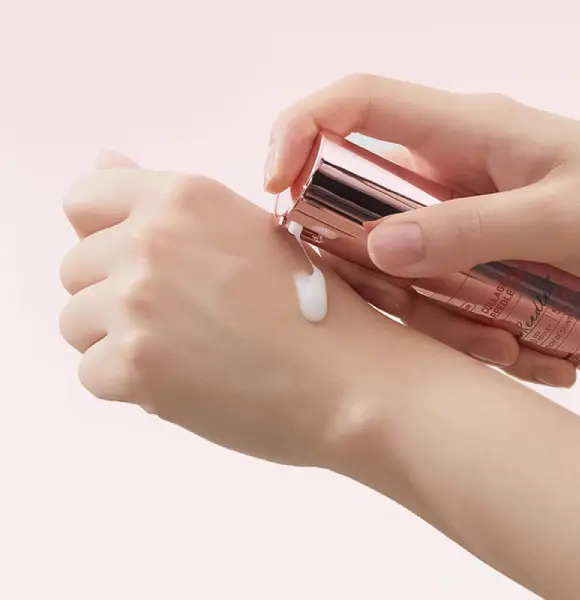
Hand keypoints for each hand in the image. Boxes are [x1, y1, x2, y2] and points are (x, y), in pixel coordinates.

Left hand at [59, 152, 398, 466]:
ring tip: (185, 354)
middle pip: (75, 267)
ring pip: (75, 322)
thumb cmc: (316, 310)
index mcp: (185, 198)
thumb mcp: (250, 233)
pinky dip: (129, 386)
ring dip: (117, 341)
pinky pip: (92, 375)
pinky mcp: (134, 365)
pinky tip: (185, 384)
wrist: (351, 380)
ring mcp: (137, 302)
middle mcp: (151, 239)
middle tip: (181, 319)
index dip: (100, 235)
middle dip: (113, 295)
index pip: (84, 199)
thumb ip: (167, 203)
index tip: (131, 263)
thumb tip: (103, 161)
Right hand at [265, 74, 579, 386]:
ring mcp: (449, 216)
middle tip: (412, 304)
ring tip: (498, 340)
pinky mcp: (460, 254)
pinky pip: (425, 288)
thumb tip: (377, 247)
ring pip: (389, 260)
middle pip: (357, 201)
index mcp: (462, 131)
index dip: (301, 131)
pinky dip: (450, 324)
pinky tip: (507, 344)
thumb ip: (471, 229)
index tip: (275, 186)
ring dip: (423, 308)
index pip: (355, 106)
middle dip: (366, 259)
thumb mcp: (564, 217)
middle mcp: (443, 171)